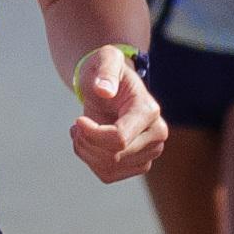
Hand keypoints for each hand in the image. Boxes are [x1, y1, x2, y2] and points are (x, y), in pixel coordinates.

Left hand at [70, 44, 166, 183]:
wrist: (112, 86)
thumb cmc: (108, 70)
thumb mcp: (105, 58)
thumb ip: (105, 70)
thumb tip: (104, 90)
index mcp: (149, 110)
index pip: (119, 139)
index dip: (92, 135)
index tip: (76, 121)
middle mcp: (157, 134)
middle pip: (113, 156)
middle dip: (86, 142)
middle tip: (76, 125)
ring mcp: (151, 152)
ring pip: (109, 168)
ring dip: (86, 152)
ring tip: (80, 132)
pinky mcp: (139, 164)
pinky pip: (108, 175)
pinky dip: (91, 161)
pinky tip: (88, 143)